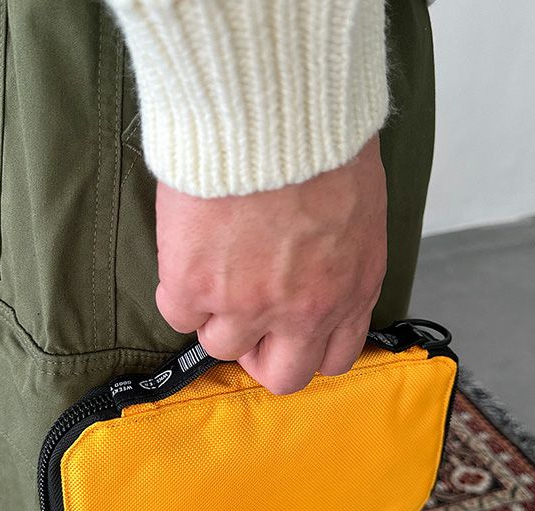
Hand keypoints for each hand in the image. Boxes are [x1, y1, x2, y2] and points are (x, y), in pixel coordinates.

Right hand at [154, 133, 386, 394]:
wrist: (275, 109)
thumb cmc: (323, 142)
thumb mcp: (358, 211)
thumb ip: (340, 261)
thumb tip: (312, 271)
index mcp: (350, 291)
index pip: (332, 359)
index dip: (303, 348)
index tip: (284, 330)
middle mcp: (303, 310)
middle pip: (282, 376)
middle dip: (261, 353)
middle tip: (245, 319)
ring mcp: (248, 303)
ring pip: (221, 345)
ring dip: (215, 316)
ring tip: (212, 269)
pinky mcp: (196, 285)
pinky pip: (176, 313)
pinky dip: (178, 291)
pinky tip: (187, 254)